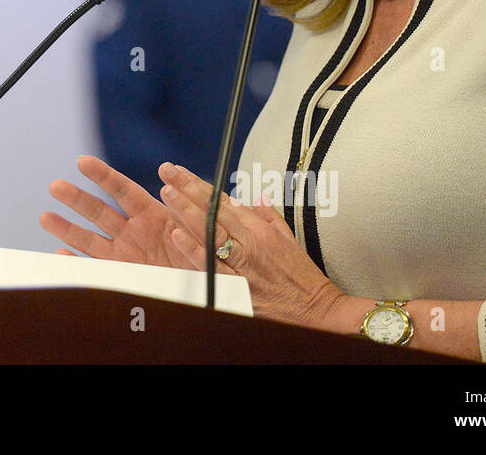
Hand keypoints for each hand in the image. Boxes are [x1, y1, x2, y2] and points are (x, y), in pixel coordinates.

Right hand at [39, 155, 203, 268]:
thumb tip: (181, 187)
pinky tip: (60, 254)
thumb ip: (192, 212)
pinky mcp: (124, 274)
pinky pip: (96, 267)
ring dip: (67, 228)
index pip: (123, 190)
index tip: (83, 162)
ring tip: (45, 217)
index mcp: (154, 214)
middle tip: (55, 186)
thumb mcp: (206, 229)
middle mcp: (135, 231)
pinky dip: (78, 262)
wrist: (214, 285)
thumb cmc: (211, 254)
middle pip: (100, 211)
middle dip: (77, 198)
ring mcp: (126, 253)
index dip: (103, 176)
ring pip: (91, 238)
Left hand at [158, 162, 348, 330]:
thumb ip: (269, 217)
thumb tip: (257, 197)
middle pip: (212, 211)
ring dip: (186, 212)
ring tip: (167, 193)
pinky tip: (178, 235)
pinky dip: (195, 250)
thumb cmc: (303, 279)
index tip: (179, 171)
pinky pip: (212, 266)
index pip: (222, 201)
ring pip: (209, 232)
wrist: (319, 313)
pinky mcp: (239, 289)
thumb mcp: (289, 241)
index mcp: (260, 230)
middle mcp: (250, 243)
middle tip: (166, 171)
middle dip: (186, 189)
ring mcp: (243, 265)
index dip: (199, 184)